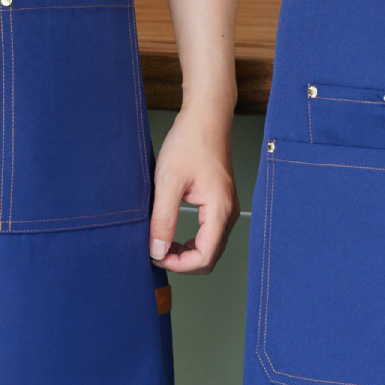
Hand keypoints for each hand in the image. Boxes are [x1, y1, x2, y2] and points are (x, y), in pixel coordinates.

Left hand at [148, 109, 239, 272]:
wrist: (205, 118)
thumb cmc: (189, 143)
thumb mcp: (168, 182)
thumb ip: (163, 220)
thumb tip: (157, 251)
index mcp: (219, 210)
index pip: (204, 257)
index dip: (179, 265)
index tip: (155, 256)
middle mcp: (229, 213)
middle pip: (210, 257)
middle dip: (182, 262)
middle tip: (155, 252)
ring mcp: (227, 209)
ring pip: (211, 248)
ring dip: (186, 254)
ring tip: (161, 244)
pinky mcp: (221, 203)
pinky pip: (211, 235)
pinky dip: (192, 243)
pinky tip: (174, 236)